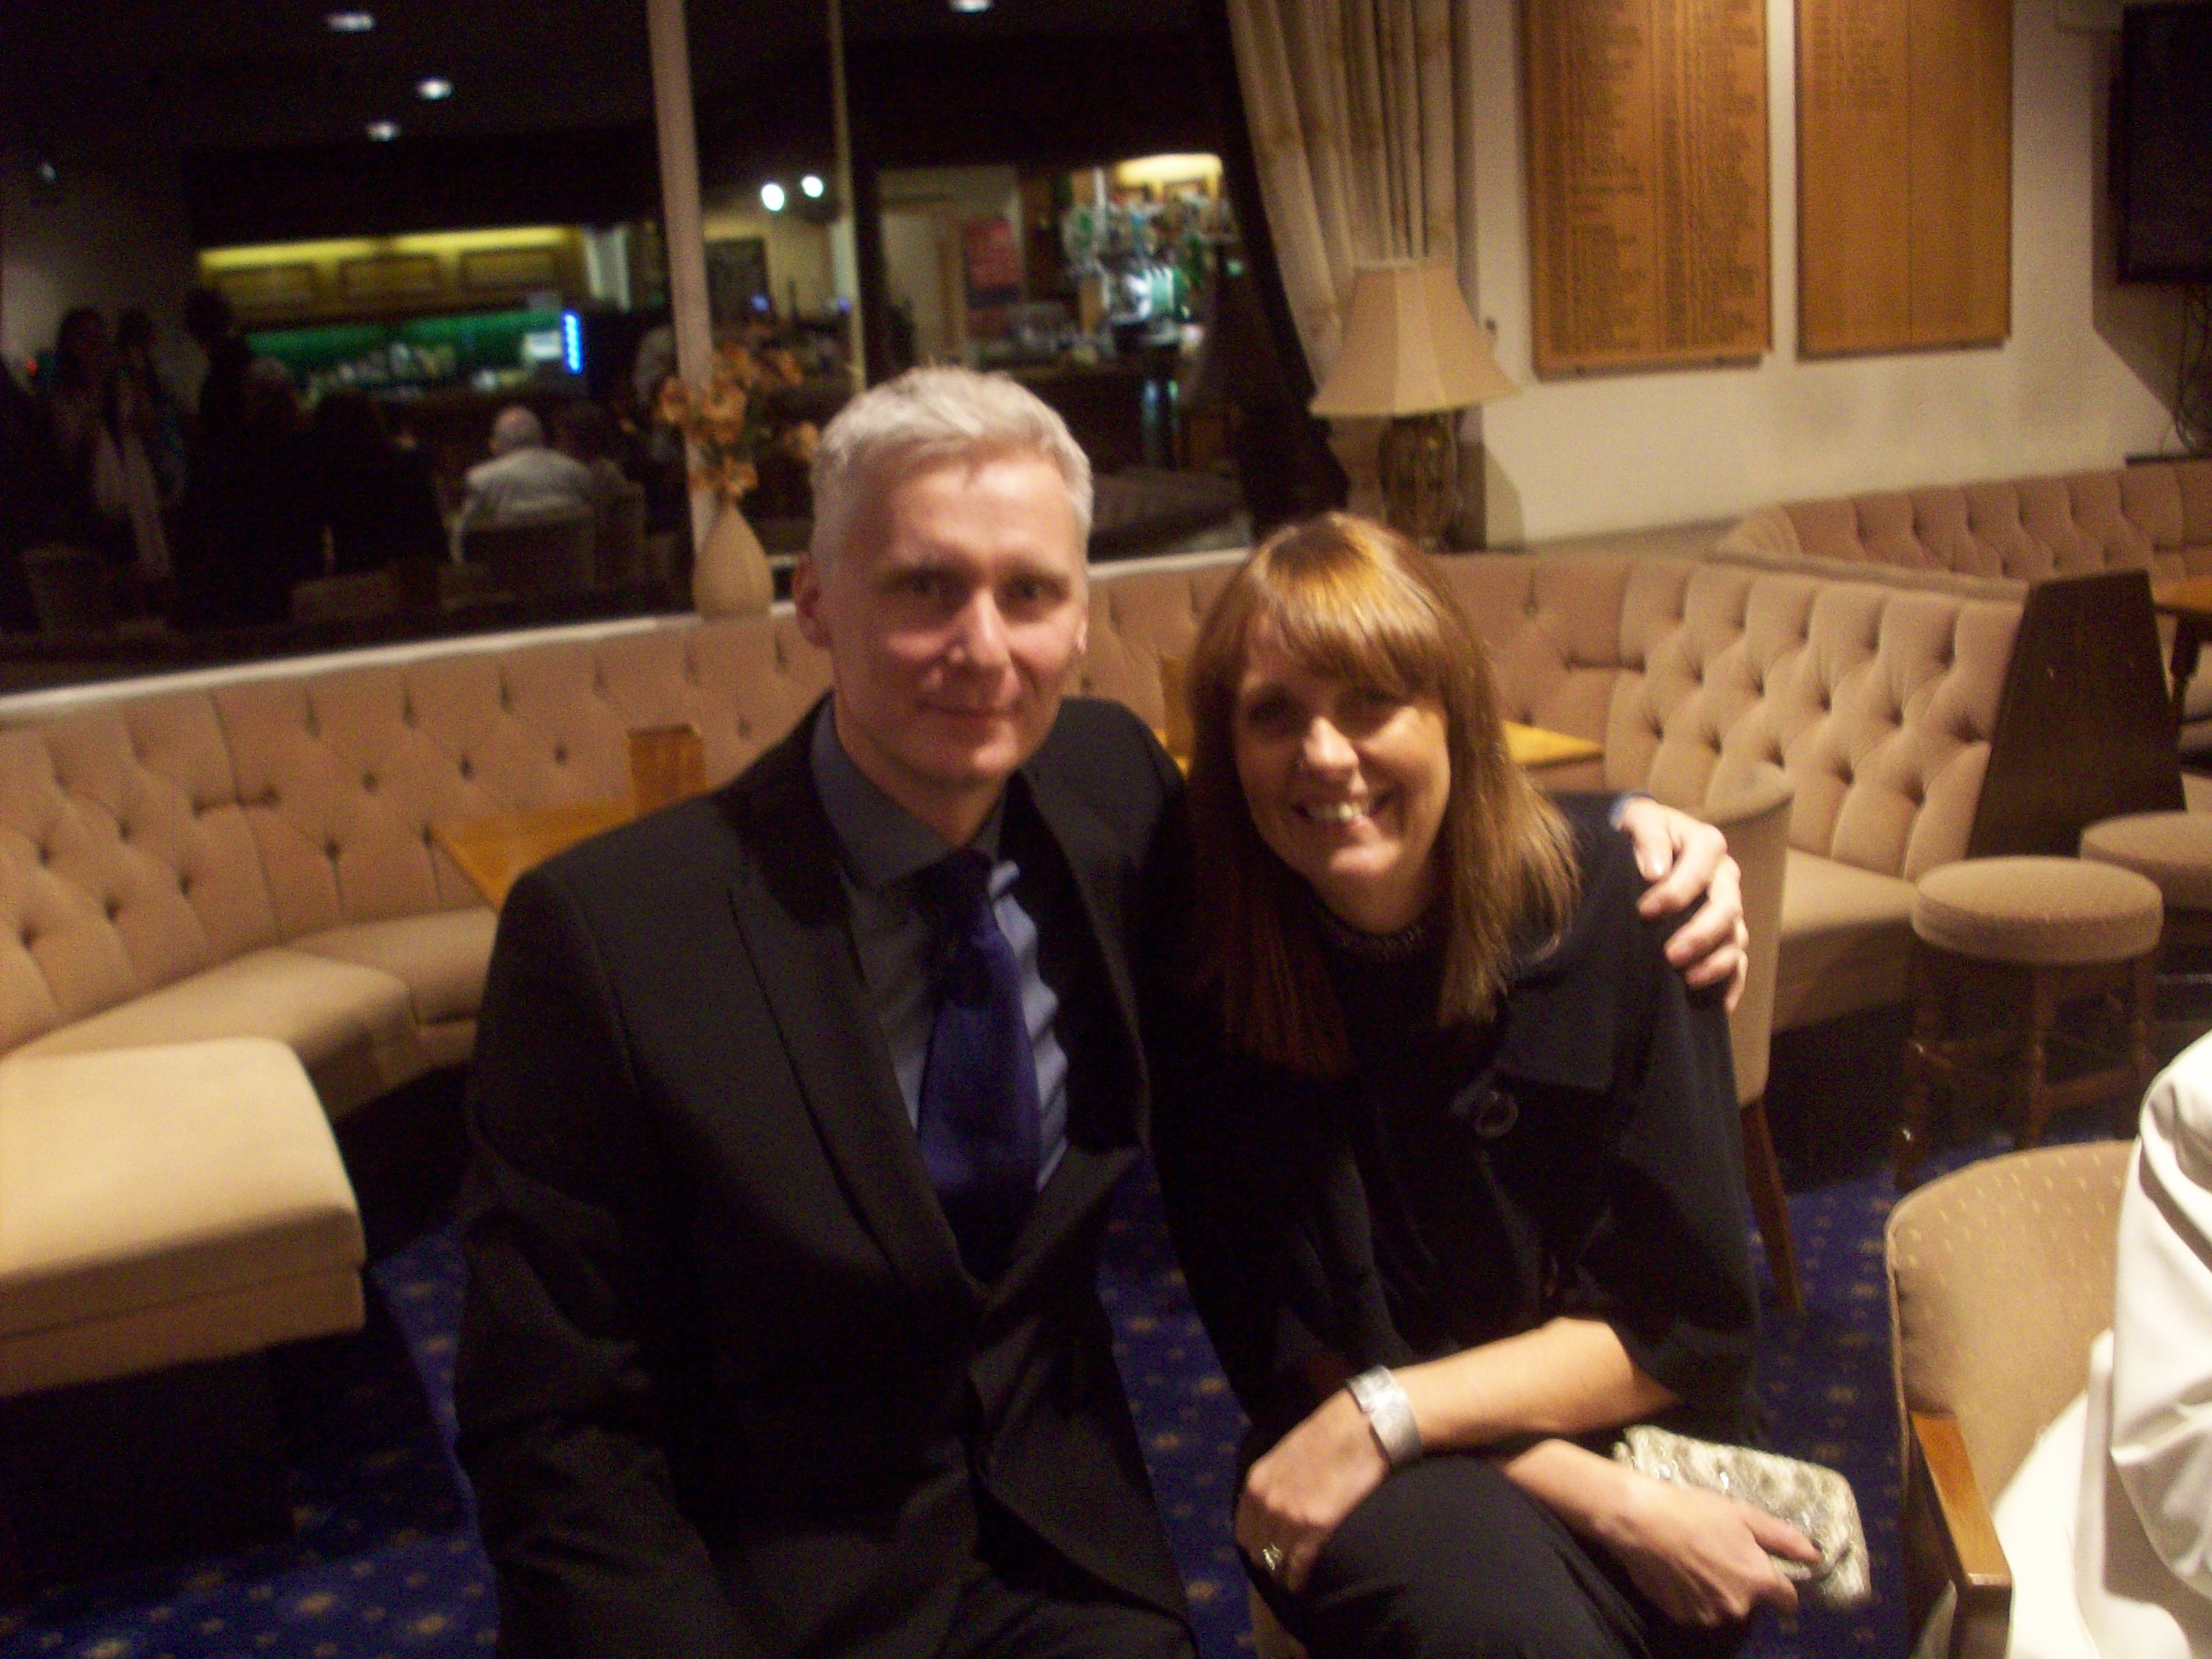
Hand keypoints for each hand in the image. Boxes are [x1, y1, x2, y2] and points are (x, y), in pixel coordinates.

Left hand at [1234, 1389, 1388, 1593]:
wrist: (1360, 1428)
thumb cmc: (1327, 1437)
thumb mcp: (1283, 1455)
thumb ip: (1271, 1484)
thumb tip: (1265, 1509)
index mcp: (1256, 1482)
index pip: (1243, 1532)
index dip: (1256, 1546)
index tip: (1268, 1553)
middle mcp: (1267, 1501)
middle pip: (1257, 1551)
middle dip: (1269, 1561)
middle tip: (1283, 1567)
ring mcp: (1290, 1515)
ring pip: (1275, 1562)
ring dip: (1283, 1574)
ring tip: (1293, 1578)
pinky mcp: (1316, 1526)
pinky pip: (1298, 1565)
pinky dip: (1298, 1578)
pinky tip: (1302, 1582)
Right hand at [1594, 1470, 1820, 1625]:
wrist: (1640, 1520)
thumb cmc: (1695, 1511)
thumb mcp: (1743, 1515)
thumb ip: (1783, 1538)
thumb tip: (1815, 1556)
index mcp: (1758, 1580)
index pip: (1788, 1599)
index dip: (1782, 1585)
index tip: (1768, 1570)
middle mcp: (1738, 1606)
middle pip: (1751, 1601)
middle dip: (1743, 1582)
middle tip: (1721, 1552)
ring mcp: (1708, 1615)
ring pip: (1723, 1606)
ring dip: (1717, 1590)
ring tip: (1697, 1560)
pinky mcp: (1681, 1617)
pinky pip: (1697, 1609)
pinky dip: (1693, 1596)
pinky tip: (1679, 1571)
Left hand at [1614, 797, 1748, 1010]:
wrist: (1640, 846)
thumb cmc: (1638, 832)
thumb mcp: (1638, 820)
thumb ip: (1647, 835)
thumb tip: (1655, 870)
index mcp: (1707, 845)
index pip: (1702, 869)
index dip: (1677, 891)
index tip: (1644, 910)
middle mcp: (1725, 878)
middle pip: (1727, 909)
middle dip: (1700, 934)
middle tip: (1670, 954)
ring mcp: (1729, 909)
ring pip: (1735, 939)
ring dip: (1715, 962)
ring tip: (1687, 979)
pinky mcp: (1725, 936)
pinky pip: (1738, 964)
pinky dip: (1730, 985)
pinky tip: (1718, 1007)